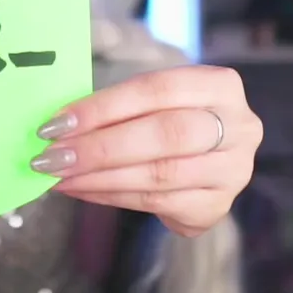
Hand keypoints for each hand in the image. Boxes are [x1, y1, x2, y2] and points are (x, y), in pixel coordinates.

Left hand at [32, 65, 260, 236]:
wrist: (207, 158)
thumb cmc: (170, 118)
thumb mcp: (154, 100)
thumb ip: (118, 106)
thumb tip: (58, 124)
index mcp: (221, 86)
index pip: (156, 90)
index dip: (103, 107)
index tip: (57, 123)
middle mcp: (240, 127)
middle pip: (164, 135)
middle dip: (100, 147)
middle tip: (52, 157)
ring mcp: (233, 171)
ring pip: (159, 174)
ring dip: (99, 177)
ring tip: (59, 176)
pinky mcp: (217, 207)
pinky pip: (156, 203)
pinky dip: (111, 196)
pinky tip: (81, 190)